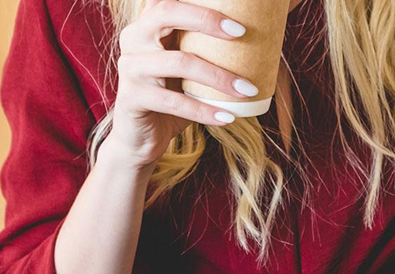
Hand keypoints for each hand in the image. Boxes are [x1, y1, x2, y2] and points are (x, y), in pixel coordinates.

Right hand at [101, 0, 259, 168]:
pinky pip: (174, 102)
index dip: (202, 4)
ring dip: (219, 76)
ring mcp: (130, 67)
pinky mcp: (131, 98)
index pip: (170, 0)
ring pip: (179, 62)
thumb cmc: (174, 97)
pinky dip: (205, 111)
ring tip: (248, 90)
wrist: (141, 139)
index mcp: (148, 25)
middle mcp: (133, 39)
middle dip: (206, 19)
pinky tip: (228, 117)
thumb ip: (210, 52)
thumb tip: (264, 42)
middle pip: (166, 13)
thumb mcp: (190, 69)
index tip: (235, 16)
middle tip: (241, 33)